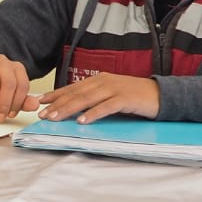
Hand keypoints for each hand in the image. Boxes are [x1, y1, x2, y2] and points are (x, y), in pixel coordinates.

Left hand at [38, 74, 159, 123]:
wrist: (161, 94)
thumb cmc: (133, 97)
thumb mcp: (110, 95)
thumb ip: (93, 99)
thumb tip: (73, 110)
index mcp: (98, 80)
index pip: (72, 88)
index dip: (55, 95)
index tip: (40, 102)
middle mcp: (103, 82)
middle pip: (75, 94)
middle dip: (57, 104)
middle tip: (42, 114)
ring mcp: (114, 89)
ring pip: (86, 99)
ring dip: (68, 109)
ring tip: (55, 118)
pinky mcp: (125, 99)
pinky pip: (106, 107)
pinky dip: (93, 114)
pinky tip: (82, 121)